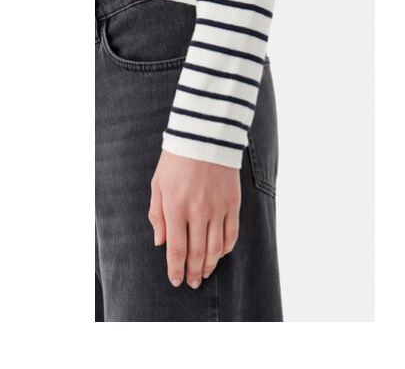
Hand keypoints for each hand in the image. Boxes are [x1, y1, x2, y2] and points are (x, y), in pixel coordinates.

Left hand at [148, 150, 240, 288]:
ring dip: (211, 264)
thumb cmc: (177, 159)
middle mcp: (198, 212)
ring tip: (207, 273)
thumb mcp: (158, 184)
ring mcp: (218, 208)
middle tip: (193, 283)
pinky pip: (232, 233)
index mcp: (175, 208)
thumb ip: (157, 215)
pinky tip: (222, 253)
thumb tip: (159, 242)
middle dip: (194, 272)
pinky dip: (227, 247)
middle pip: (197, 253)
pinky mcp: (233, 203)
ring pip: (216, 247)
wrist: (205, 136)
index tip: (176, 280)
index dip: (176, 270)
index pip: (176, 250)